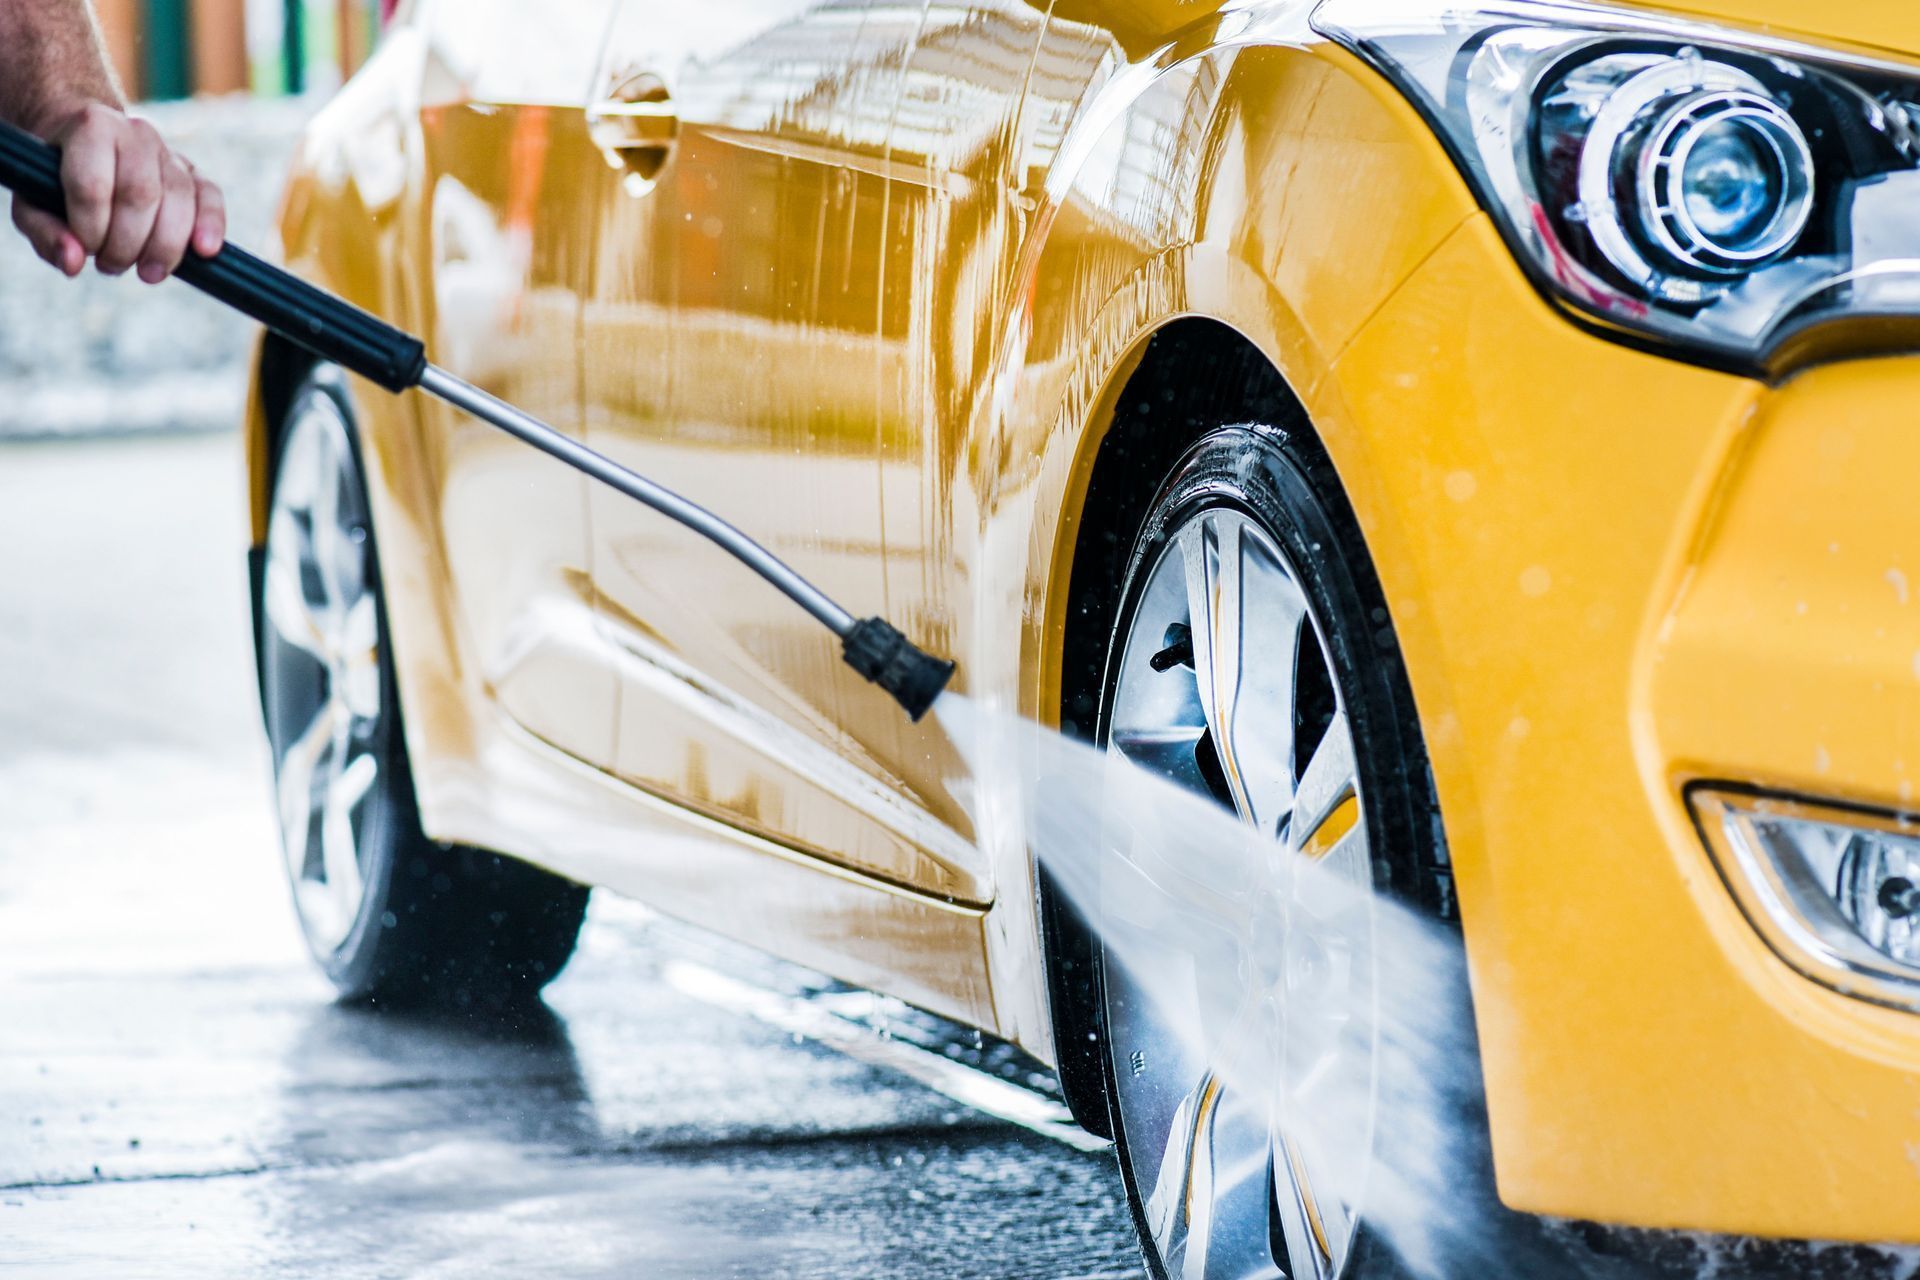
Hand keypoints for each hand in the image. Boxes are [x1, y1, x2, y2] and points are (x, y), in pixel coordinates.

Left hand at [10, 102, 225, 281]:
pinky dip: (212, 226)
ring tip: (146, 272)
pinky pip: (210, 197)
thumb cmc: (56, 179)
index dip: (91, 229)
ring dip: (164, 248)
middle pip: (141, 195)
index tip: (85, 248)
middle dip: (127, 244)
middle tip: (110, 265)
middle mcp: (135, 133)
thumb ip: (46, 233)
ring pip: (179, 201)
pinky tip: (205, 252)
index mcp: (90, 128)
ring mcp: (169, 152)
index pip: (94, 186)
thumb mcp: (32, 203)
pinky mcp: (194, 174)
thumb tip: (75, 262)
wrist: (85, 143)